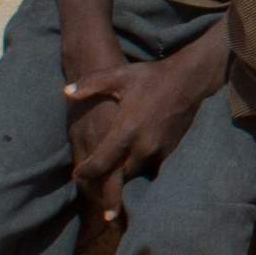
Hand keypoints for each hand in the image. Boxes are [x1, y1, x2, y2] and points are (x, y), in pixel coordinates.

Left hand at [61, 43, 220, 230]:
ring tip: (109, 170)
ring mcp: (158, 150)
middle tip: (90, 178)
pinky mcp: (169, 150)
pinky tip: (130, 155)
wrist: (189, 80)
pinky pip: (148, 164)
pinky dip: (137, 163)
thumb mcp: (119, 76)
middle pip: (118, 174)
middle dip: (104, 177)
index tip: (77, 175)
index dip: (86, 172)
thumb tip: (66, 91)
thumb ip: (91, 84)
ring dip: (122, 171)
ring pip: (134, 171)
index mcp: (127, 130)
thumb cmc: (151, 77)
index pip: (101, 162)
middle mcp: (143, 145)